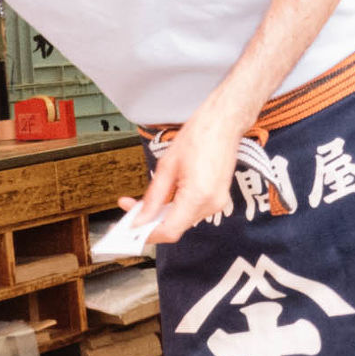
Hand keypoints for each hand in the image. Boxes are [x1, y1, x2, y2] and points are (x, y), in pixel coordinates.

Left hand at [127, 106, 244, 246]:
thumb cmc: (199, 135)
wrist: (224, 122)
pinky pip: (193, 212)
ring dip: (163, 215)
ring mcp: (218, 203)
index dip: (148, 233)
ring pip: (183, 221)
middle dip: (151, 222)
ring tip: (146, 202)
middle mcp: (211, 204)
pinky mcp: (219, 199)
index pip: (169, 230)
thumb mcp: (167, 165)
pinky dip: (176, 209)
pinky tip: (165, 198)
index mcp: (198, 195)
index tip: (131, 228)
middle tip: (131, 210)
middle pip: (176, 228)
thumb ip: (154, 196)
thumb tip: (141, 217)